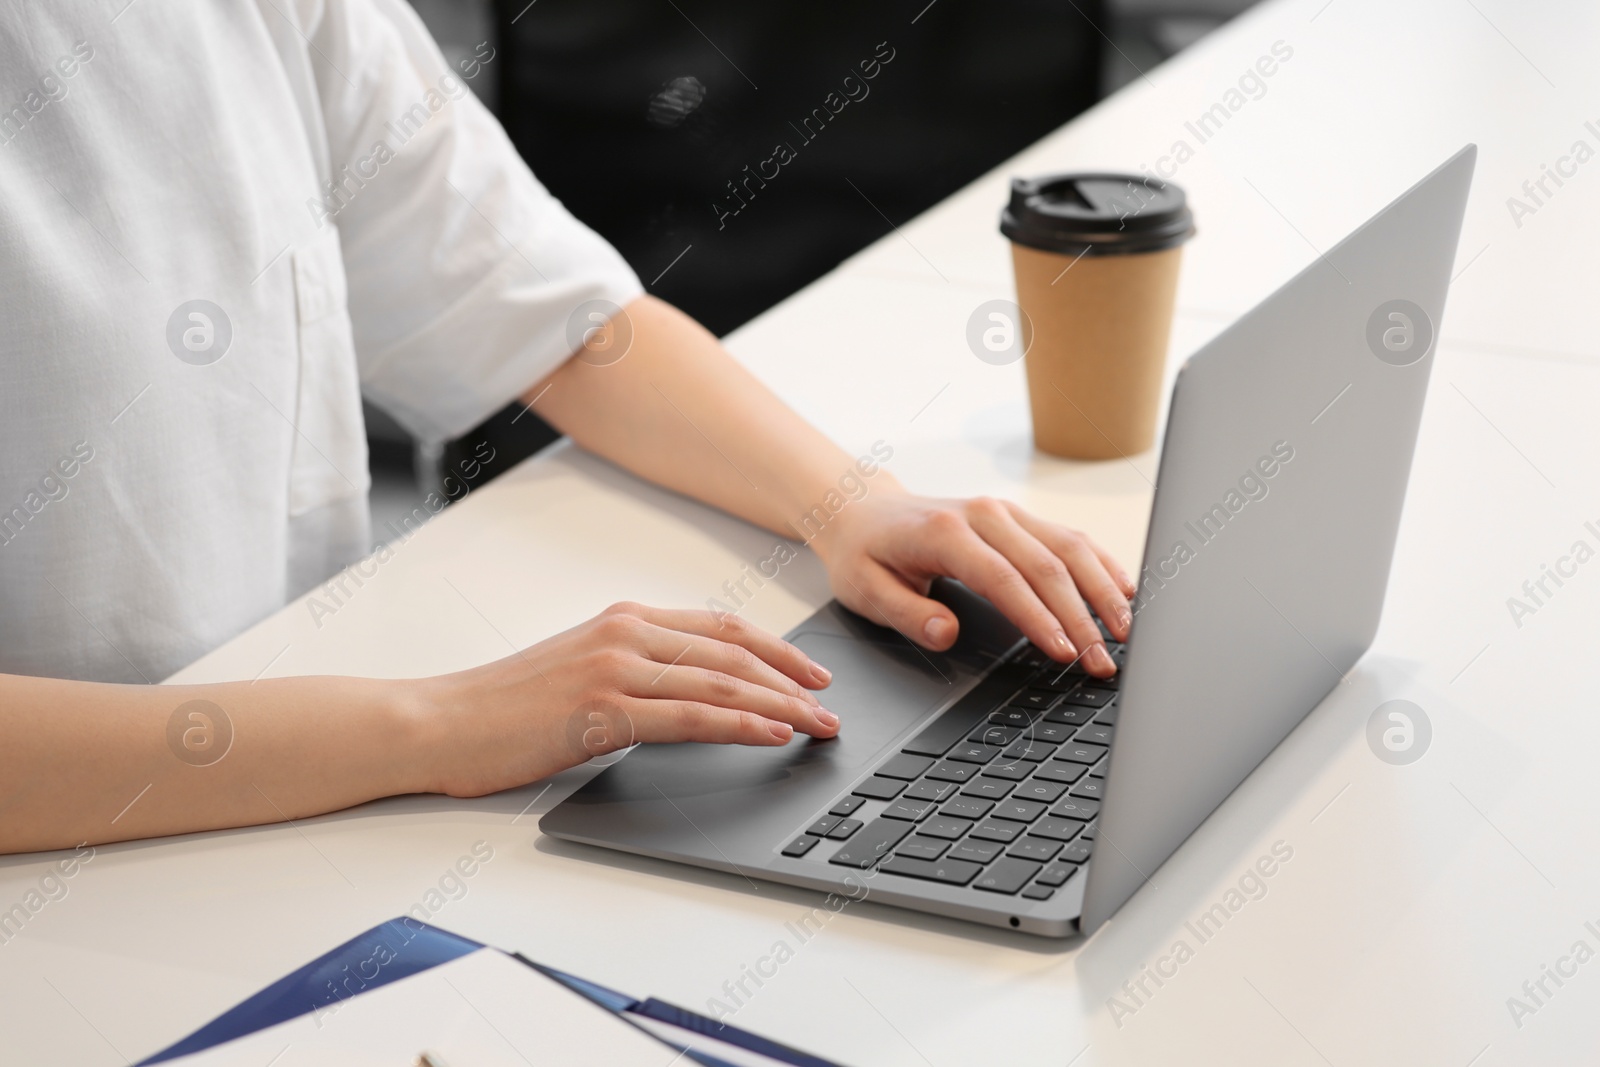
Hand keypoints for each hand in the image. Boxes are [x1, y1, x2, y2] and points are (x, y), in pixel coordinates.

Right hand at [417, 603, 837, 796]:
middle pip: (733, 652)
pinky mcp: (601, 709)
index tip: (812, 672)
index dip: (776, 649)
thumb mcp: (580, 670)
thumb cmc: (504, 706)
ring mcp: (613, 668)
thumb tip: (693, 693)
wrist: (440, 722)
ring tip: (817, 726)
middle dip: (792, 679)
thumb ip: (635, 670)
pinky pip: (689, 717)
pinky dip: (739, 725)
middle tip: (830, 705)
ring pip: (720, 683)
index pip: (720, 627)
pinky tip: (771, 734)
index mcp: (624, 619)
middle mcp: (625, 633)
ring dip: (780, 706)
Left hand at [811, 488, 1135, 676]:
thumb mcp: (866, 591)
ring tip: (1125, 632)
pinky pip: (1070, 537)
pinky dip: (1101, 563)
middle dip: (1082, 617)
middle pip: (1047, 564)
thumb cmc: (866, 554)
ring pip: (1069, 546)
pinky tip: (1124, 590)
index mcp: (945, 533)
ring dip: (1102, 589)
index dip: (1039, 617)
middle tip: (1103, 662)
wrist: (864, 511)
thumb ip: (906, 613)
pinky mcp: (1019, 517)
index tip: (1064, 653)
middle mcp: (984, 515)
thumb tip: (945, 633)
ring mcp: (1005, 512)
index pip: (1004, 578)